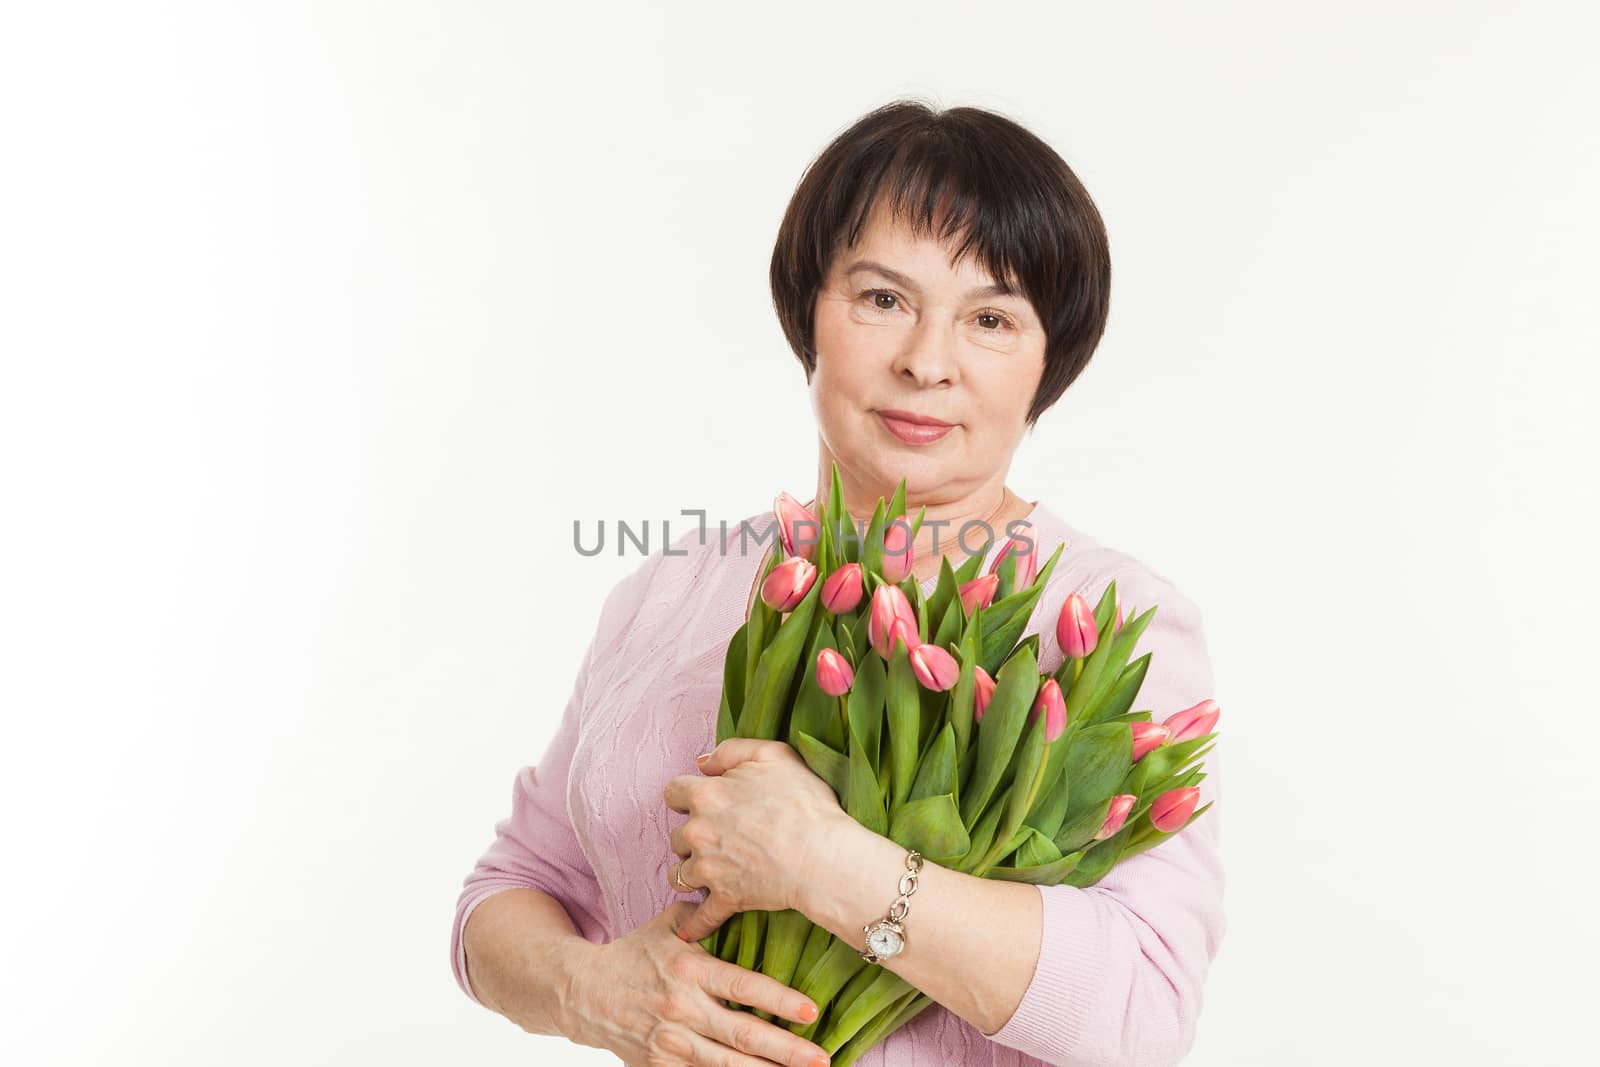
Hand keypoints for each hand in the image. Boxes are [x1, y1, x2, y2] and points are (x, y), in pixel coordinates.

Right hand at [566, 901, 830, 1066]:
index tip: (811, 1011)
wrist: (581, 991)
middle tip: (820, 1058)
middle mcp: (682, 1008)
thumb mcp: (665, 925)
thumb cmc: (632, 953)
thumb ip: (703, 914)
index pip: (742, 987)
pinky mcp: (660, 1064)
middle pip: (742, 1035)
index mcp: (689, 969)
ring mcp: (671, 1041)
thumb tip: (737, 892)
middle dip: (786, 1050)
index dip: (779, 1001)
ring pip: (726, 1065)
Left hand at [663, 738, 847, 943]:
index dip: (688, 795)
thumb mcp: (774, 755)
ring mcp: (708, 869)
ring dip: (690, 872)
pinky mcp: (724, 899)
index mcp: (705, 795)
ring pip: (679, 874)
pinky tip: (690, 931)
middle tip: (715, 836)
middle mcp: (698, 832)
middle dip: (692, 835)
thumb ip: (733, 750)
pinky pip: (700, 918)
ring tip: (706, 872)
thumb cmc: (805, 803)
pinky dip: (695, 925)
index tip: (703, 801)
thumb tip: (702, 762)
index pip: (673, 792)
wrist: (824, 856)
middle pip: (675, 835)